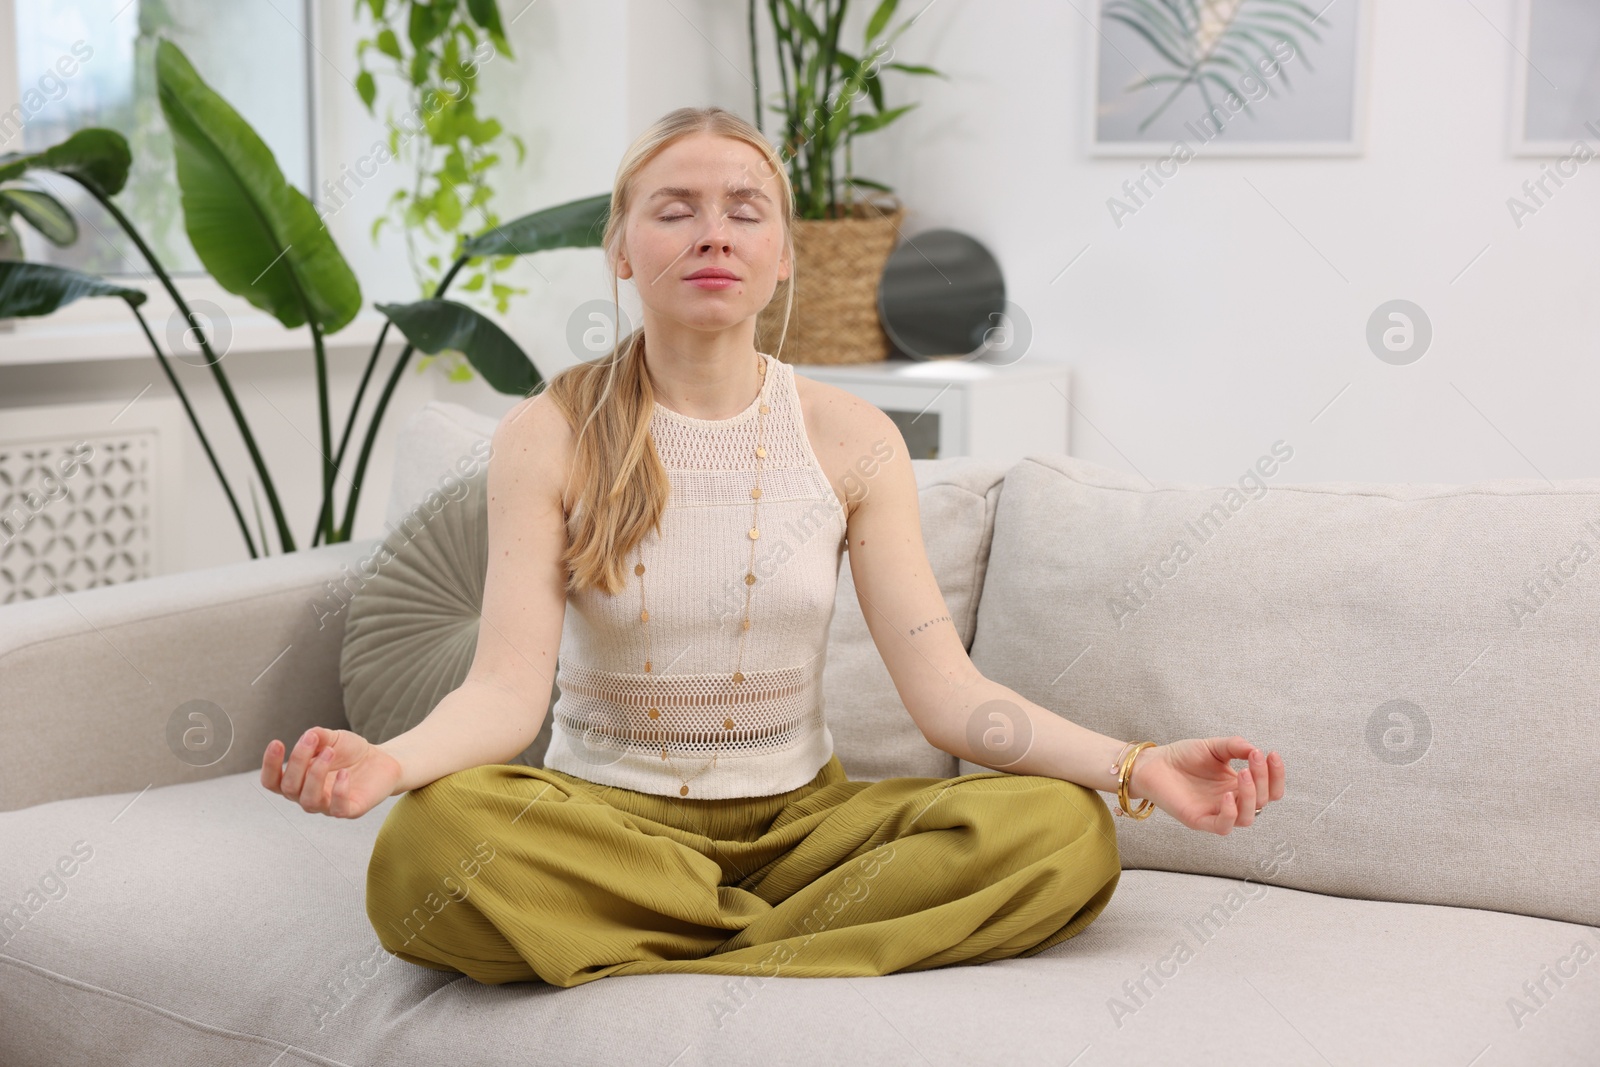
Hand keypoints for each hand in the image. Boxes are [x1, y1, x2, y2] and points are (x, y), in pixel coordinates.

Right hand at [261, 727, 402, 818]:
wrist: (381, 760)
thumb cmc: (350, 752)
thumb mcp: (332, 738)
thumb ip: (318, 736)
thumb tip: (308, 735)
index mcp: (298, 781)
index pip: (272, 782)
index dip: (269, 765)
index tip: (277, 743)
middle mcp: (307, 796)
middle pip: (289, 788)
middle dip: (297, 761)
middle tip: (312, 739)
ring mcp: (328, 806)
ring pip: (309, 801)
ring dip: (315, 774)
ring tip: (329, 752)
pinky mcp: (350, 810)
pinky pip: (338, 809)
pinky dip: (339, 791)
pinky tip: (345, 773)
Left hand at [1127, 736, 1284, 835]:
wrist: (1153, 763)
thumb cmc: (1183, 756)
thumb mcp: (1214, 747)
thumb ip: (1235, 746)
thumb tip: (1256, 750)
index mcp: (1239, 786)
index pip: (1270, 789)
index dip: (1276, 775)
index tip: (1272, 754)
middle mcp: (1233, 801)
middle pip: (1263, 801)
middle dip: (1263, 779)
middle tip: (1253, 759)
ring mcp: (1217, 812)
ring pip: (1248, 817)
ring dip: (1251, 796)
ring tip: (1242, 773)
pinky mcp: (1200, 821)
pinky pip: (1223, 826)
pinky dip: (1230, 814)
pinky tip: (1228, 795)